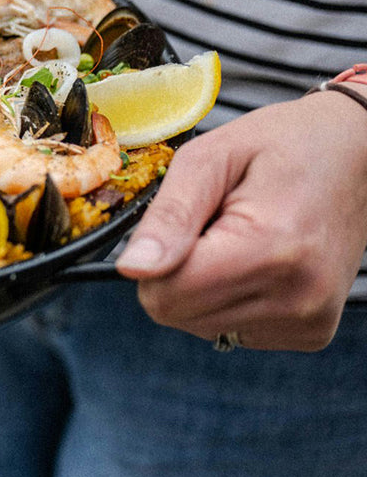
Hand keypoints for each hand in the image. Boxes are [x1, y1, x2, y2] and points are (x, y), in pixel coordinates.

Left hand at [116, 87, 366, 350]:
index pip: (166, 294)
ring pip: (202, 326)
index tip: (180, 225)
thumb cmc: (280, 145)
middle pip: (179, 315)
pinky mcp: (312, 331)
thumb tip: (132, 269)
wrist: (354, 154)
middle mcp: (297, 296)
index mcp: (270, 248)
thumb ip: (169, 216)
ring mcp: (309, 319)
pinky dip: (230, 298)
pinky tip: (255, 261)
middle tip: (212, 226)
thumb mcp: (210, 158)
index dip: (153, 259)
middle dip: (176, 271)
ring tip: (237, 239)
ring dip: (203, 286)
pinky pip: (234, 330)